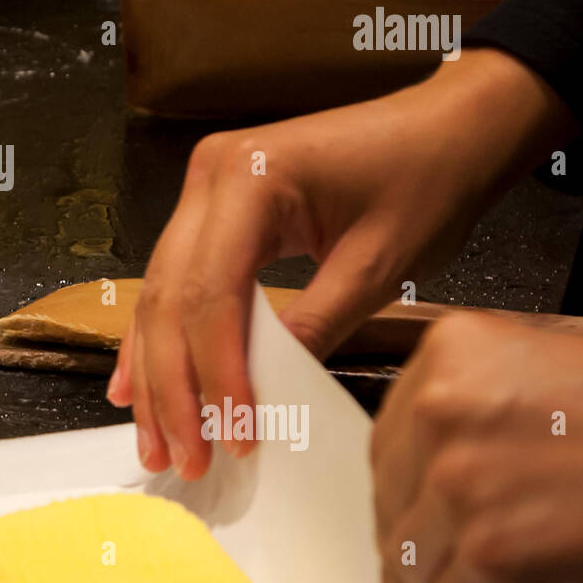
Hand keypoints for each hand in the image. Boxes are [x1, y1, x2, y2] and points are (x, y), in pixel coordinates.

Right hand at [109, 49, 574, 478]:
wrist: (447, 127)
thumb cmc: (425, 178)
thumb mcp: (377, 264)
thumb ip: (315, 326)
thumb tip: (267, 398)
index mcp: (249, 175)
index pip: (211, 293)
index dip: (215, 373)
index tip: (231, 436)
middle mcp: (210, 176)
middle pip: (171, 297)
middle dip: (173, 386)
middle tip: (180, 455)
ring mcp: (205, 189)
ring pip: (160, 294)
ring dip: (156, 372)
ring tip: (156, 439)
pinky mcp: (214, 208)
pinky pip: (176, 280)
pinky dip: (161, 337)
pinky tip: (136, 383)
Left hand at [373, 313, 582, 582]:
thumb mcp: (554, 367)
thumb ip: (487, 402)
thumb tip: (450, 462)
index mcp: (453, 354)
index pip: (394, 438)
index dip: (397, 490)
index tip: (398, 514)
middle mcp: (441, 411)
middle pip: (393, 498)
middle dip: (403, 543)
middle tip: (406, 574)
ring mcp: (460, 482)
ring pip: (410, 558)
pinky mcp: (491, 554)